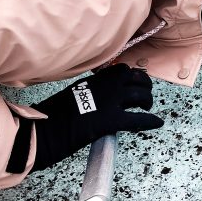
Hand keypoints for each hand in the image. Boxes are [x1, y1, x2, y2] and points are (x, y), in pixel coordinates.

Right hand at [30, 64, 162, 171]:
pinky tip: (157, 123)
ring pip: (140, 95)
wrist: (43, 130)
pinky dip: (150, 121)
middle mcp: (105, 85)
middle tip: (146, 96)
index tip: (134, 83)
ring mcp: (110, 101)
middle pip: (136, 79)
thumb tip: (97, 100)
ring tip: (148, 108)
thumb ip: (88, 93)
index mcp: (94, 79)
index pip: (121, 70)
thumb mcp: (71, 95)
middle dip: (145, 86)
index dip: (132, 77)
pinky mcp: (112, 120)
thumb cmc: (51, 117)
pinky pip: (138, 118)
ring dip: (148, 101)